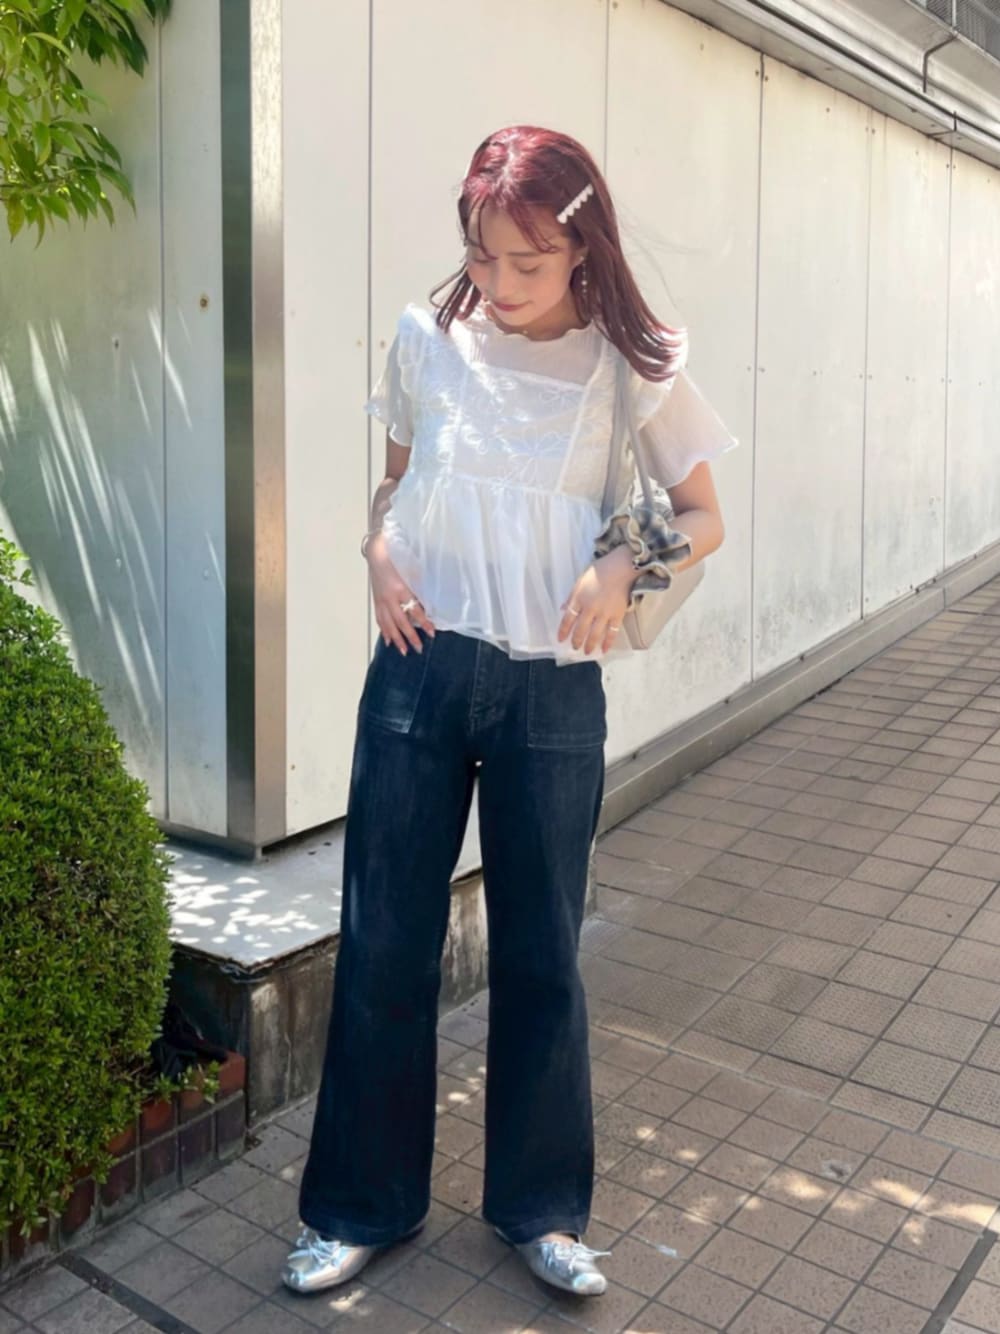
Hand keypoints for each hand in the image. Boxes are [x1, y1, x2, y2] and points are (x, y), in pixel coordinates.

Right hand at [366, 532, 435, 654]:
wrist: (376, 553)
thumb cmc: (397, 559)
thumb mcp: (411, 571)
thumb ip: (419, 587)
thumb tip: (429, 604)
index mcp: (401, 589)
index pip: (414, 611)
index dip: (424, 623)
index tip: (432, 633)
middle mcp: (389, 598)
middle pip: (401, 622)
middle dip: (410, 637)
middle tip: (418, 649)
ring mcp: (381, 601)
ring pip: (389, 624)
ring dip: (396, 639)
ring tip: (403, 651)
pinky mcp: (376, 601)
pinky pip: (380, 619)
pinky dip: (385, 631)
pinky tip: (388, 640)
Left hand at [557, 545, 635, 655]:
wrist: (621, 567)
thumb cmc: (599, 571)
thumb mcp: (580, 581)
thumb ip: (572, 597)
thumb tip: (563, 609)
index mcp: (579, 599)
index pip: (567, 619)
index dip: (563, 631)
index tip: (560, 639)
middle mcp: (590, 608)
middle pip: (580, 629)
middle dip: (576, 640)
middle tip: (574, 648)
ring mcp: (604, 613)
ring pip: (595, 634)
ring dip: (589, 645)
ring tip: (586, 652)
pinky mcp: (617, 615)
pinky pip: (612, 632)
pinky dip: (608, 643)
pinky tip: (604, 650)